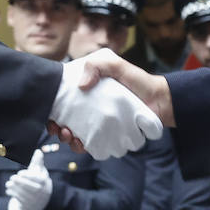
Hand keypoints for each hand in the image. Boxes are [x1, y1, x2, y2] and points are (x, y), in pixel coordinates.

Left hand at [5, 150, 52, 209]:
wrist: (39, 199)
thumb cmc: (37, 180)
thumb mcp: (38, 171)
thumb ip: (37, 162)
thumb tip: (38, 151)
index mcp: (46, 182)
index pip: (38, 179)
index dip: (28, 176)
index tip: (19, 173)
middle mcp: (43, 192)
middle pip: (33, 188)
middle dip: (21, 183)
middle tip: (12, 178)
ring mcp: (37, 201)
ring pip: (27, 195)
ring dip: (16, 189)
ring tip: (8, 184)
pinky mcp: (31, 207)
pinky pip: (22, 202)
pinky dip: (15, 196)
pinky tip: (8, 191)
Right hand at [47, 55, 162, 159]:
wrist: (158, 99)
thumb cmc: (136, 79)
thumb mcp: (114, 63)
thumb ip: (97, 65)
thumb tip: (81, 85)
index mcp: (84, 90)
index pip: (60, 101)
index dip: (50, 109)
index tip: (50, 117)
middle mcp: (88, 108)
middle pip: (63, 120)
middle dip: (56, 128)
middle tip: (61, 130)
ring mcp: (97, 123)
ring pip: (75, 134)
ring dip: (68, 139)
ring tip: (71, 137)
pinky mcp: (107, 136)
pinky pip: (92, 145)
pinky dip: (83, 147)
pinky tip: (82, 144)